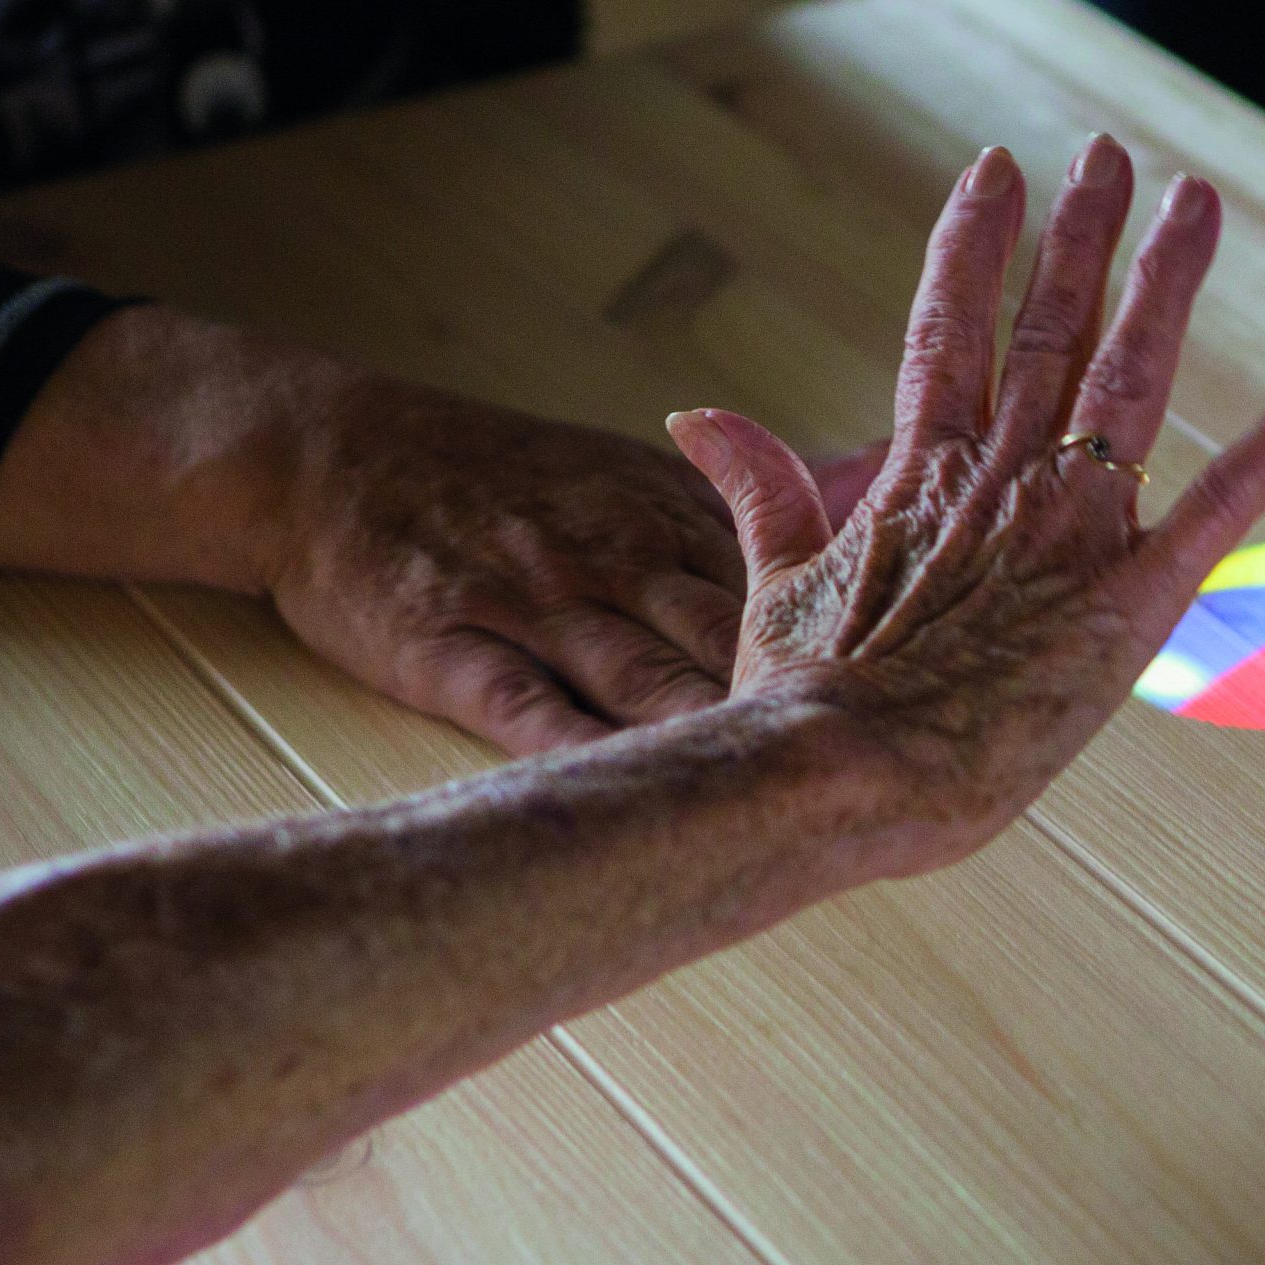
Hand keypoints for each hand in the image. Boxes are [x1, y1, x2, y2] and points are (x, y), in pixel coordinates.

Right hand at [266, 377, 885, 754]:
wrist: (331, 454)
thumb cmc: (501, 478)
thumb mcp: (641, 468)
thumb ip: (764, 497)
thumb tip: (890, 480)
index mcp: (674, 517)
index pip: (791, 590)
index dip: (862, 653)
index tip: (933, 711)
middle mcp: (620, 558)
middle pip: (738, 642)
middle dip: (814, 708)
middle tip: (892, 784)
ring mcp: (537, 604)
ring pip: (645, 679)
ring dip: (720, 737)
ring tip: (795, 810)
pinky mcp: (453, 645)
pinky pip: (526, 711)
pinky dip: (582, 758)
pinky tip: (635, 806)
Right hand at [668, 136, 1264, 873]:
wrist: (841, 778)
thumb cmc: (803, 706)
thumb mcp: (777, 585)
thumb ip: (765, 491)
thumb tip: (700, 416)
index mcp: (918, 474)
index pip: (951, 327)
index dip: (975, 244)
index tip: (996, 171)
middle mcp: (1001, 477)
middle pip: (1050, 325)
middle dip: (1082, 235)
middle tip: (1111, 154)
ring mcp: (1071, 528)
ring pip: (1130, 373)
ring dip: (1167, 282)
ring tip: (1197, 201)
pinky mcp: (1136, 597)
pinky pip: (1226, 500)